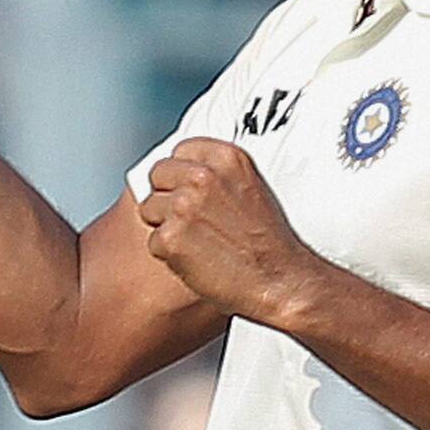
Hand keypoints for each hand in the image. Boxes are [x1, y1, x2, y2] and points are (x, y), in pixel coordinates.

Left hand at [138, 137, 316, 321]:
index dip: (181, 172)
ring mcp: (184, 206)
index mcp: (225, 158)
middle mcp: (203, 176)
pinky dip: (169, 254)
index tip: (188, 188)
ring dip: (166, 225)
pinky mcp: (172, 237)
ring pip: (149, 208)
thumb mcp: (251, 186)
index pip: (180, 150)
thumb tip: (183, 171)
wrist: (280, 279)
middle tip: (190, 218)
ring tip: (197, 240)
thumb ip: (218, 173)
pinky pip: (153, 241)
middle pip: (158, 174)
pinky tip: (196, 258)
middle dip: (167, 195)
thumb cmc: (269, 240)